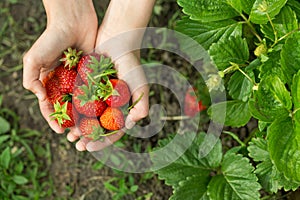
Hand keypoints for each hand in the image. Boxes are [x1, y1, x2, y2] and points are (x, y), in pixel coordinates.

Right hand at [23, 0, 97, 132]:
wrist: (74, 21)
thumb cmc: (51, 38)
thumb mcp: (34, 58)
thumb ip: (31, 78)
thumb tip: (40, 98)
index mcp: (48, 81)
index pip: (49, 106)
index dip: (53, 119)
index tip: (60, 131)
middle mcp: (63, 82)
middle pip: (66, 107)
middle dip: (70, 121)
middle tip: (77, 134)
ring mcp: (78, 79)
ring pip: (81, 102)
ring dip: (84, 116)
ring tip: (89, 128)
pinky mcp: (91, 74)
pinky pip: (94, 91)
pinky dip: (96, 102)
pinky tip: (101, 113)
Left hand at [67, 52, 148, 151]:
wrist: (117, 42)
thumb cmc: (131, 64)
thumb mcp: (140, 86)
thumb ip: (141, 106)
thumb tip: (130, 125)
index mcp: (123, 109)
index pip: (114, 131)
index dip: (103, 141)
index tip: (90, 148)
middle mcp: (110, 106)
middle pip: (98, 128)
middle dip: (88, 139)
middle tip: (77, 146)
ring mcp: (97, 98)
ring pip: (86, 118)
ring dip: (78, 129)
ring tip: (69, 137)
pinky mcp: (86, 88)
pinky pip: (77, 103)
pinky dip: (71, 112)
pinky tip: (63, 119)